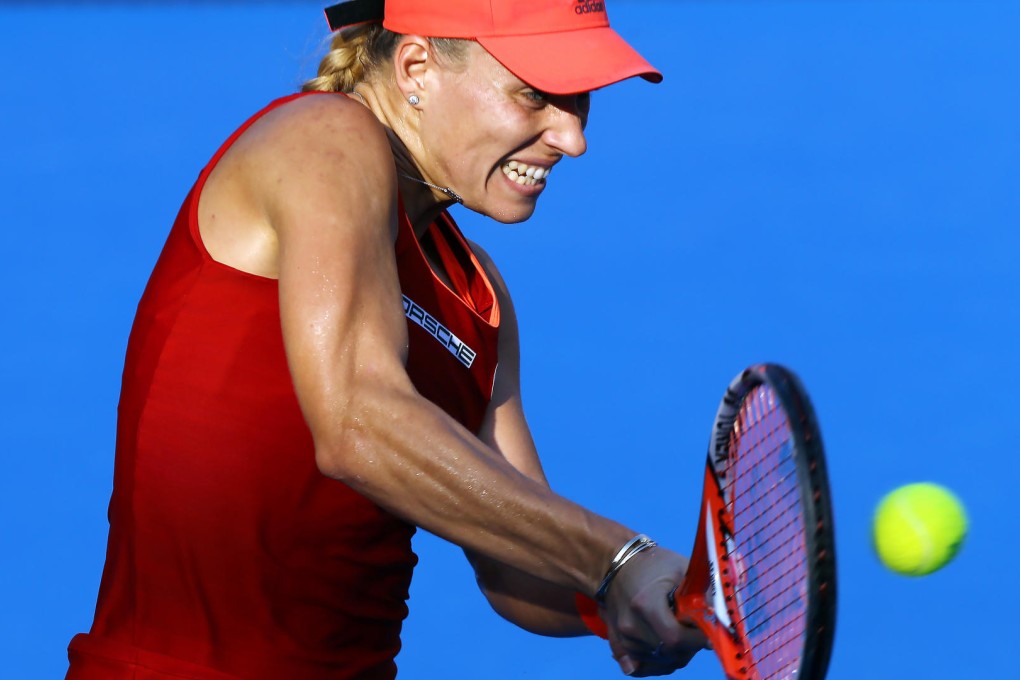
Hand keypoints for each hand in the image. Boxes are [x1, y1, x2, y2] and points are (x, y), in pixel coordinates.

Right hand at [600, 547, 707, 675]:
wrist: (616, 565)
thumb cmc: (653, 565)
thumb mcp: (683, 570)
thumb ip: (704, 596)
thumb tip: (720, 625)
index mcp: (645, 604)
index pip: (677, 638)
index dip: (697, 639)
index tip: (708, 630)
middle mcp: (631, 625)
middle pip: (670, 653)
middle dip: (690, 646)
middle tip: (693, 628)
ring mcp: (622, 638)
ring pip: (660, 663)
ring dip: (676, 654)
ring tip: (678, 631)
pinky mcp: (618, 644)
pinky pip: (641, 668)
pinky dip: (657, 664)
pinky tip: (664, 649)